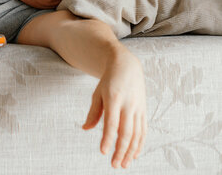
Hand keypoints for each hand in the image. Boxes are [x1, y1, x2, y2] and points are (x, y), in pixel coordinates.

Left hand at [82, 52, 146, 168]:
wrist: (127, 66)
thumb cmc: (108, 81)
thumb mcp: (97, 93)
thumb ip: (93, 112)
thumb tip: (86, 128)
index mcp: (114, 99)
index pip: (111, 123)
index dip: (108, 138)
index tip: (103, 152)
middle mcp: (128, 104)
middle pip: (126, 132)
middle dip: (121, 150)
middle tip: (115, 165)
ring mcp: (138, 108)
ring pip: (137, 134)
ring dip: (131, 151)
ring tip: (124, 164)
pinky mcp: (144, 110)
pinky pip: (144, 130)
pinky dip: (140, 144)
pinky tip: (134, 155)